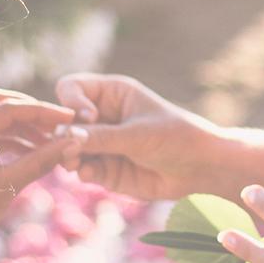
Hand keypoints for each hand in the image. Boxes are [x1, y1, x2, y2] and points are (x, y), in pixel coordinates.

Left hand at [0, 88, 81, 246]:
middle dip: (32, 113)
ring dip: (21, 126)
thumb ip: (41, 160)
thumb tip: (73, 143)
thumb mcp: (8, 185)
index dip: (43, 111)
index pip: (9, 108)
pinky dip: (9, 138)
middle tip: (58, 125)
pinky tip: (31, 151)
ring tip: (49, 142)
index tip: (68, 118)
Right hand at [55, 73, 227, 200]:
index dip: (71, 102)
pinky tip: (90, 174)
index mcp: (111, 93)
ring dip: (68, 156)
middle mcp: (101, 117)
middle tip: (71, 148)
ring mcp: (101, 144)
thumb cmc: (176, 137)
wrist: (200, 167)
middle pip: (65, 121)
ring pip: (68, 148)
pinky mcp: (105, 169)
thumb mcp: (138, 134)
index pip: (71, 88)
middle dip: (63, 135)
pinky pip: (83, 169)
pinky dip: (82, 171)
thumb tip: (65, 137)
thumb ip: (101, 137)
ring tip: (76, 163)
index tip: (89, 117)